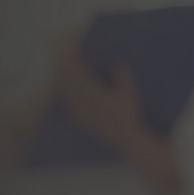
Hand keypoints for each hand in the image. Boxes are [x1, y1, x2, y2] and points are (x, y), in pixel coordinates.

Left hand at [53, 28, 147, 150]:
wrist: (124, 137)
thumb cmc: (129, 114)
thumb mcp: (130, 93)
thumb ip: (123, 76)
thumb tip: (118, 61)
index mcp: (98, 95)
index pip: (82, 77)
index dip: (76, 66)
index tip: (72, 57)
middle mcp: (87, 104)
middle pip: (72, 85)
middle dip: (66, 72)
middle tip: (63, 61)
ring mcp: (82, 113)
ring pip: (68, 95)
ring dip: (64, 83)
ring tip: (63, 73)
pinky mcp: (81, 120)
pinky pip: (69, 105)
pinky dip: (66, 96)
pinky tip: (66, 92)